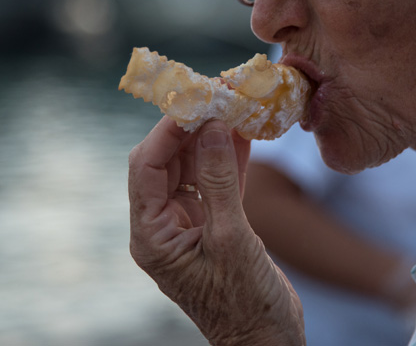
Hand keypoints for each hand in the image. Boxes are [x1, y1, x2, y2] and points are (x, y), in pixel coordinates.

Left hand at [128, 117, 304, 345]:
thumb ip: (218, 181)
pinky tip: (245, 134)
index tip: (192, 99)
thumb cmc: (246, 304)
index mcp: (152, 235)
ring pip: (193, 168)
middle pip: (168, 162)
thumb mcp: (232, 239)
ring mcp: (189, 224)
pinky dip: (229, 159)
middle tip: (216, 94)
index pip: (146, 167)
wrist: (268, 342)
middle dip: (191, 128)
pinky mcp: (214, 225)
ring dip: (212, 138)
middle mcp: (164, 226)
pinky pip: (216, 183)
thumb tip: (211, 127)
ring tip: (234, 105)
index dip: (167, 130)